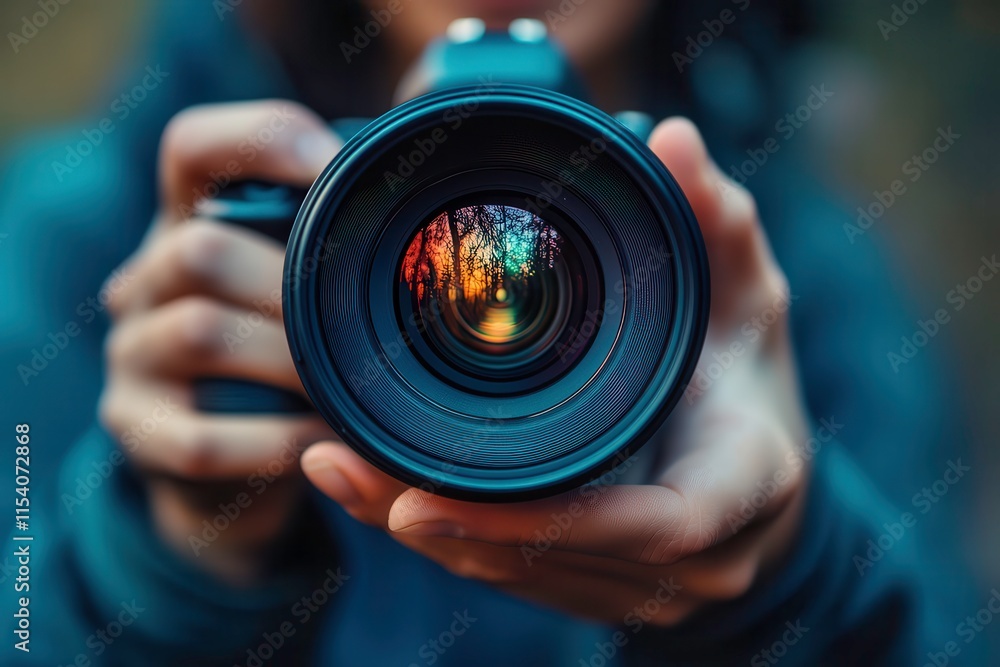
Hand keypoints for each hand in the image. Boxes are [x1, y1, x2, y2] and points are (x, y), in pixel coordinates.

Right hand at [99, 100, 341, 583]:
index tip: (342, 169)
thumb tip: (426, 137)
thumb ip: (340, 227)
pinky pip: (203, 436)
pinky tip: (324, 440)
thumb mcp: (303, 280)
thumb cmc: (285, 350)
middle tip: (365, 320)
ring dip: (293, 362)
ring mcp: (130, 354)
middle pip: (202, 248)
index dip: (264, 140)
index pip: (194, 147)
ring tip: (353, 386)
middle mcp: (144, 278)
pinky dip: (277, 439)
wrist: (226, 465)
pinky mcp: (135, 429)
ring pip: (200, 331)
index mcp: (190, 222)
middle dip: (296, 286)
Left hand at [300, 118, 810, 624]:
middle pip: (556, 562)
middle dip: (447, 526)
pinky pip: (516, 580)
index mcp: (740, 485)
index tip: (429, 497)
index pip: (654, 524)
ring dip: (429, 535)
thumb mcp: (749, 296)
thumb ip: (715, 220)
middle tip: (344, 465)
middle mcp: (697, 562)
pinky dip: (449, 544)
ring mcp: (645, 590)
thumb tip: (673, 138)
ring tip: (341, 474)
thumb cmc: (752, 383)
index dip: (541, 522)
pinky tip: (378, 501)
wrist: (765, 479)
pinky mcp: (602, 594)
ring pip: (521, 580)